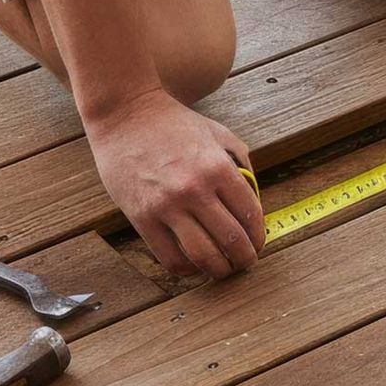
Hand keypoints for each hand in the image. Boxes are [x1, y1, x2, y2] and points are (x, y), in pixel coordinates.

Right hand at [87, 89, 266, 280]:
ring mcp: (167, 205)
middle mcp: (196, 189)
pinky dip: (186, 269)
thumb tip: (254, 201)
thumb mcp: (218, 134)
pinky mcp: (142, 218)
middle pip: (231, 240)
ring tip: (223, 270)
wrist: (126, 115)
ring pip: (203, 255)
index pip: (251, 215)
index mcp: (219, 167)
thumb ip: (240, 164)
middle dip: (245, 259)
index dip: (259, 236)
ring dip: (219, 270)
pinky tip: (193, 266)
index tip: (258, 244)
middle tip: (245, 263)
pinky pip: (170, 257)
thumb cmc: (174, 124)